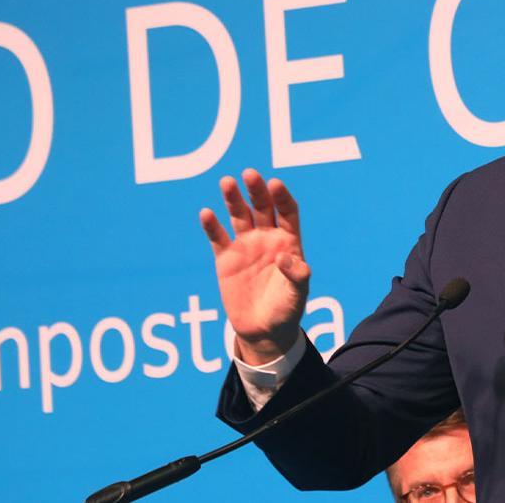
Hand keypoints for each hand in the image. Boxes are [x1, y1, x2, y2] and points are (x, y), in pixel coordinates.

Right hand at [200, 168, 310, 365]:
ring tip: (227, 182)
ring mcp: (245, 246)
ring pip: (239, 216)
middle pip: (262, 207)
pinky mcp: (225, 258)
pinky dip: (212, 226)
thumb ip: (296, 275)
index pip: (287, 212)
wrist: (263, 331)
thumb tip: (285, 256)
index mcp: (289, 242)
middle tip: (250, 174)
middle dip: (256, 190)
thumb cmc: (286, 310)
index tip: (275, 184)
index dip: (282, 197)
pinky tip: (207, 213)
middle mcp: (267, 238)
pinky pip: (218, 237)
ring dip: (233, 199)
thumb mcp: (297, 295)